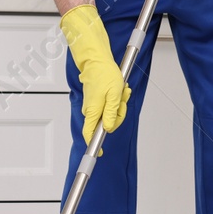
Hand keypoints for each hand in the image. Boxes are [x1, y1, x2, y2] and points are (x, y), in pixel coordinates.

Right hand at [60, 4, 130, 152]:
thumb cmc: (105, 74)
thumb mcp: (114, 96)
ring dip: (119, 104)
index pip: (90, 134)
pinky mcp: (96, 99)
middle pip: (106, 123)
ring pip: (110, 112)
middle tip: (122, 101)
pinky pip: (109, 104)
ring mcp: (93, 104)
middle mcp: (90, 110)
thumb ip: (111, 114)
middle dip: (118, 114)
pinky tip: (119, 90)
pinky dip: (116, 99)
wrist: (97, 60)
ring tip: (121, 91)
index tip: (99, 153)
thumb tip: (109, 128)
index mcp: (93, 111)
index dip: (94, 145)